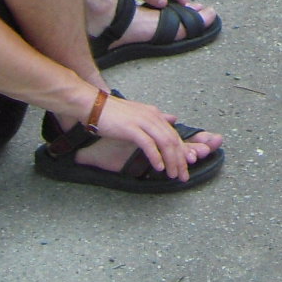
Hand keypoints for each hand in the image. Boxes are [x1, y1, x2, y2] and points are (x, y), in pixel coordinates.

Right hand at [95, 91, 222, 181]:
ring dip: (171, 161)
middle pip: (173, 140)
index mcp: (155, 114)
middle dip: (180, 160)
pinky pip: (148, 144)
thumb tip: (173, 119)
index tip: (186, 166)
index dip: (182, 151)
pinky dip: (156, 156)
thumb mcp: (139, 114)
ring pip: (164, 142)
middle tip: (183, 176)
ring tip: (173, 175)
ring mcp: (142, 121)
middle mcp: (152, 116)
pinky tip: (159, 167)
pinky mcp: (131, 128)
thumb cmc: (114, 113)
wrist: (94, 106)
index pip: (174, 135)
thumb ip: (156, 119)